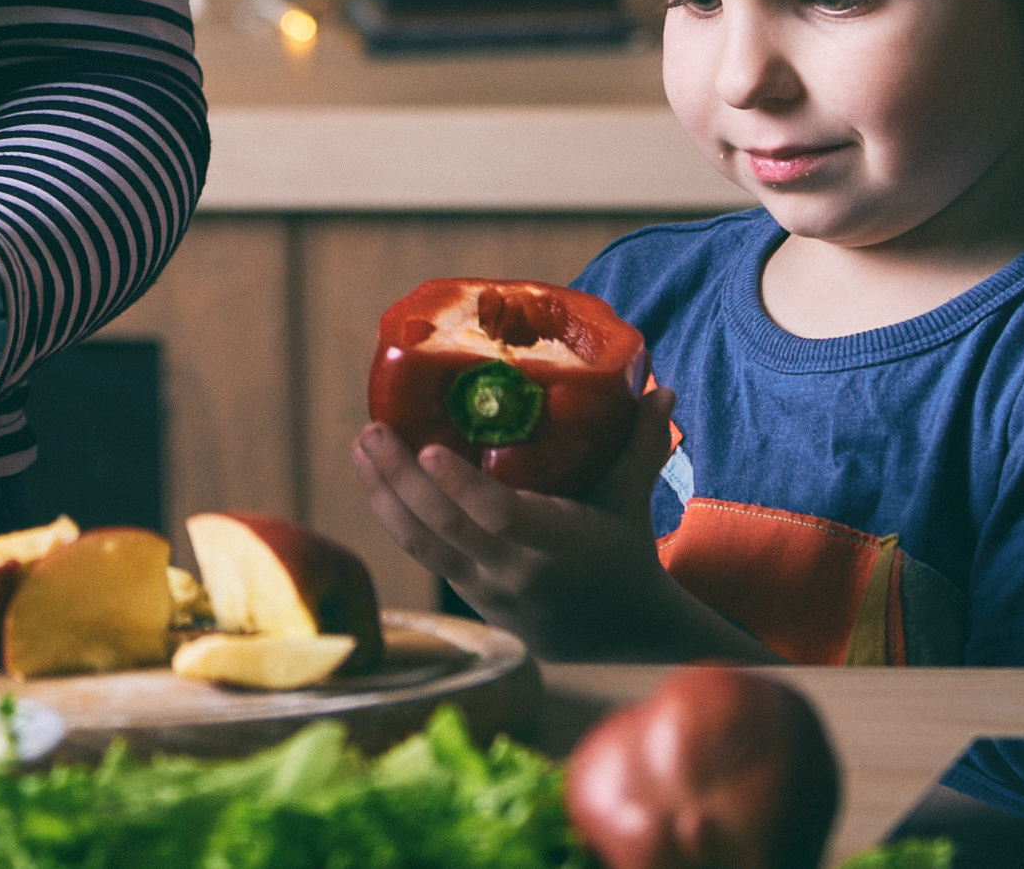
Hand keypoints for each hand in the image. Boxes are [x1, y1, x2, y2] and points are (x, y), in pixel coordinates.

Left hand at [353, 382, 762, 661]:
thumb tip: (661, 387)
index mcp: (557, 544)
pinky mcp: (467, 592)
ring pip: (422, 544)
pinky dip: (395, 516)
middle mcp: (514, 571)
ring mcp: (485, 587)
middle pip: (445, 528)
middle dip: (400, 479)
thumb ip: (639, 443)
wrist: (617, 636)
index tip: (429, 449)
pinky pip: (423, 553)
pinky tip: (376, 479)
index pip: (501, 518)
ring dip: (383, 495)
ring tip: (362, 447)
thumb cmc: (622, 550)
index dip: (461, 488)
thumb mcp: (630, 499)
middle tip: (371, 430)